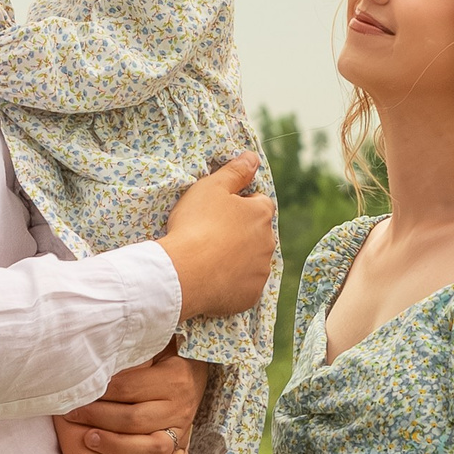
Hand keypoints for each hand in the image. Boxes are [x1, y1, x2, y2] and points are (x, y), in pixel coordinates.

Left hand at [65, 347, 205, 453]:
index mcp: (172, 377)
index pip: (126, 388)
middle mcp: (179, 405)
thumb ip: (132, 353)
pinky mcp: (183, 448)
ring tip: (89, 439)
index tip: (73, 391)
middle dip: (97, 418)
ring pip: (152, 446)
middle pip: (133, 418)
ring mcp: (182, 429)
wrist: (198, 375)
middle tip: (70, 414)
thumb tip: (93, 345)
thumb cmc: (165, 359)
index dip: (97, 391)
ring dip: (117, 446)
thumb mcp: (155, 348)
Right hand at [158, 154, 275, 320]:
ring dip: (238, 259)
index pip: (260, 203)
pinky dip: (232, 283)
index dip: (241, 205)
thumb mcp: (212, 187)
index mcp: (260, 214)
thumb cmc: (196, 225)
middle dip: (241, 233)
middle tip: (211, 236)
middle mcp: (268, 242)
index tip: (222, 211)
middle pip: (257, 234)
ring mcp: (260, 271)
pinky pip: (244, 287)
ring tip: (210, 259)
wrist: (184, 272)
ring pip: (252, 261)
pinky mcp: (250, 295)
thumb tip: (253, 157)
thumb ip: (235, 171)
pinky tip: (213, 280)